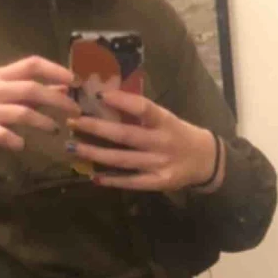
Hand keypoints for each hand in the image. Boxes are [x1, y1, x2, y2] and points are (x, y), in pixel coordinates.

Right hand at [0, 56, 78, 176]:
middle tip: (75, 111)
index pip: (32, 64)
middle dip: (56, 99)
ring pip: (19, 111)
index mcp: (3, 76)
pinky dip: (12, 139)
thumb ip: (37, 94)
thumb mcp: (14, 101)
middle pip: (30, 88)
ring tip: (56, 130)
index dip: (55, 70)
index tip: (75, 80)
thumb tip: (67, 87)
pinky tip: (23, 146)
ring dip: (41, 121)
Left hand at [67, 89, 221, 192]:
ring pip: (123, 160)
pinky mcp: (157, 182)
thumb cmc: (178, 134)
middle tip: (73, 122)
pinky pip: (131, 182)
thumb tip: (105, 100)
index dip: (121, 101)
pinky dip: (112, 180)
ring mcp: (159, 164)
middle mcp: (162, 142)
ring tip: (74, 147)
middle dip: (96, 128)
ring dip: (96, 154)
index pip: (143, 108)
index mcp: (165, 121)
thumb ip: (141, 114)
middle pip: (125, 135)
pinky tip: (94, 177)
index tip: (98, 95)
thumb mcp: (166, 119)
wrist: (204, 160)